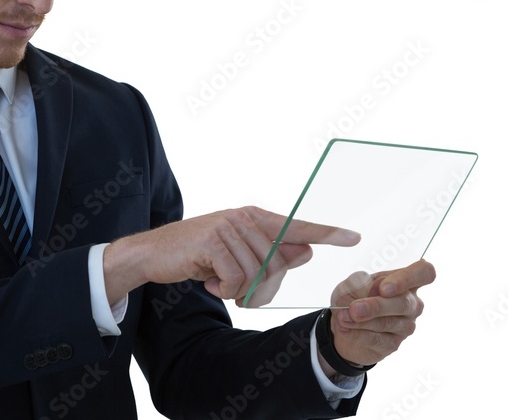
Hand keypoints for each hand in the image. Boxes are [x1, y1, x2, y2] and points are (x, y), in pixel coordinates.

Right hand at [103, 206, 359, 306]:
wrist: (153, 253)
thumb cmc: (197, 255)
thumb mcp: (235, 254)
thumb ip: (269, 252)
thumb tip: (305, 251)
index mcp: (254, 217)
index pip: (297, 226)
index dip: (327, 232)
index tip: (354, 237)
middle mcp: (244, 217)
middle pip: (276, 264)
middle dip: (257, 284)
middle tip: (230, 284)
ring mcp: (228, 227)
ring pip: (255, 276)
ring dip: (236, 289)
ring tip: (214, 278)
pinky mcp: (213, 242)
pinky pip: (235, 281)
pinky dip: (222, 289)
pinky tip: (205, 278)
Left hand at [326, 259, 435, 368]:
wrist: (343, 325)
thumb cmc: (353, 298)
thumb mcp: (351, 284)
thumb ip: (361, 282)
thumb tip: (374, 289)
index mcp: (405, 281)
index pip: (425, 272)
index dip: (408, 278)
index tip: (384, 288)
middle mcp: (412, 303)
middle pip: (404, 303)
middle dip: (377, 306)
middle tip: (354, 309)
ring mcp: (406, 325)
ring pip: (388, 323)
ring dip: (362, 321)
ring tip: (342, 317)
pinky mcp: (393, 344)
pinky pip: (377, 339)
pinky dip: (357, 333)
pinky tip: (345, 328)